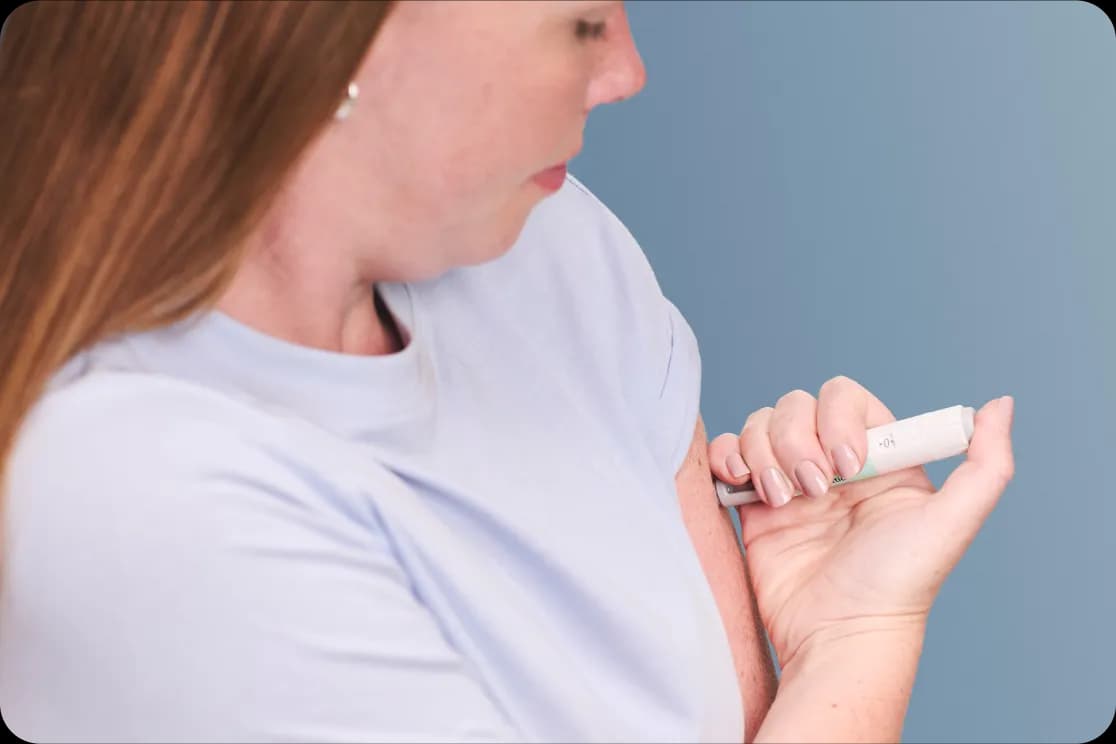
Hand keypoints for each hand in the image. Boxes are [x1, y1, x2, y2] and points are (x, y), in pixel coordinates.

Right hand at [708, 376, 1014, 668]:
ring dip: (765, 454)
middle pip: (797, 406)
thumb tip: (1000, 405)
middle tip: (814, 492)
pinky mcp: (753, 504)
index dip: (839, 420)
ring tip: (782, 501)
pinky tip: (746, 488)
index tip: (850, 468)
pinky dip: (728, 458)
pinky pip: (729, 454)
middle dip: (798, 441)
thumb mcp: (951, 524)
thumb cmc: (897, 587)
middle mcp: (832, 463)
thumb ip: (986, 465)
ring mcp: (789, 481)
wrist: (837, 635)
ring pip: (761, 424)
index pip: (844, 398)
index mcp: (877, 458)